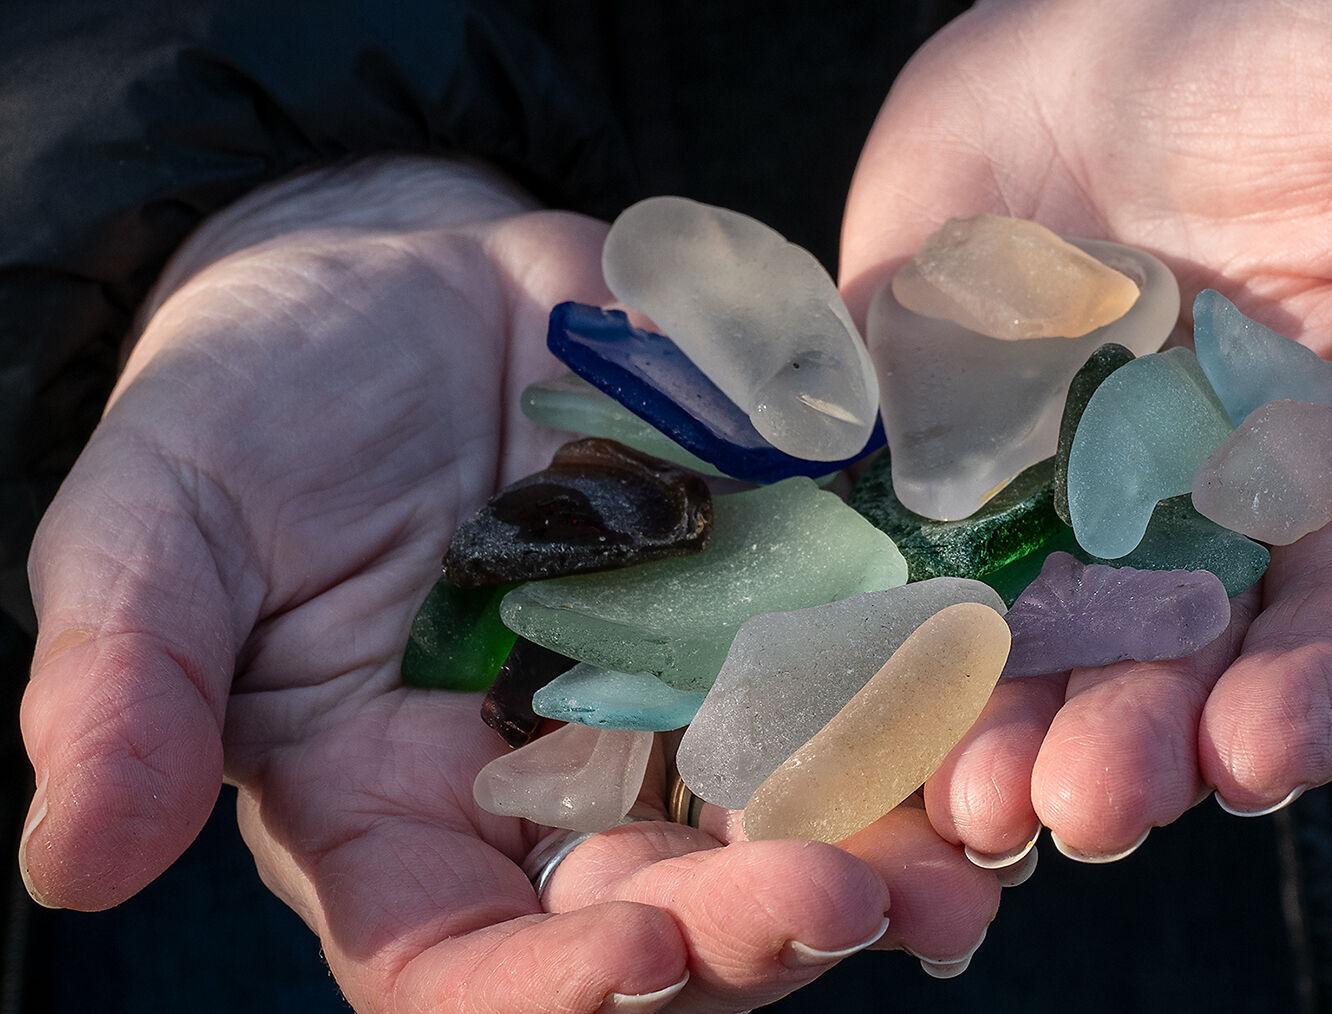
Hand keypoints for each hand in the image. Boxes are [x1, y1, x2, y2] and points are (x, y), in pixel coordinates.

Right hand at [19, 157, 1001, 1010]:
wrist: (401, 277)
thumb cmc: (252, 404)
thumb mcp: (156, 522)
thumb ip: (121, 682)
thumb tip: (72, 863)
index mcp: (397, 823)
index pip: (465, 971)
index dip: (550, 996)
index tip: (639, 960)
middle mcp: (554, 803)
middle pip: (665, 922)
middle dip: (758, 928)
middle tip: (855, 901)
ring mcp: (679, 715)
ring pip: (786, 829)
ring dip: (883, 861)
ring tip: (967, 860)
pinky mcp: (770, 617)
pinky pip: (859, 691)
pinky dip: (927, 719)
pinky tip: (995, 722)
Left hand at [841, 0, 1331, 861]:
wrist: (1102, 11)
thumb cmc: (1298, 46)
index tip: (1265, 746)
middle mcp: (1235, 529)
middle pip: (1205, 672)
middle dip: (1148, 747)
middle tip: (1084, 808)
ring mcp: (1081, 516)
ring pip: (1058, 662)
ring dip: (1016, 740)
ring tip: (976, 800)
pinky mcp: (953, 485)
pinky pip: (921, 584)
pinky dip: (894, 651)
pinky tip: (858, 708)